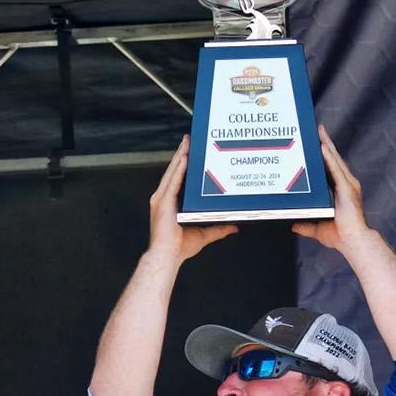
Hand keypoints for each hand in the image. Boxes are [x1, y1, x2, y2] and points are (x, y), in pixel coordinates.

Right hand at [148, 138, 236, 263]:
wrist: (168, 256)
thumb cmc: (179, 247)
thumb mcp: (205, 234)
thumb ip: (219, 228)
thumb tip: (233, 227)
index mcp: (171, 203)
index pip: (178, 178)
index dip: (183, 164)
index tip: (190, 152)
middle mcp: (164, 198)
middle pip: (174, 171)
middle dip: (181, 154)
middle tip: (188, 140)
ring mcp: (162, 199)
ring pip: (172, 172)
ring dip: (180, 156)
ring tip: (187, 143)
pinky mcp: (163, 201)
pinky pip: (172, 181)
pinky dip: (178, 169)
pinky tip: (184, 158)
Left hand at [291, 127, 372, 253]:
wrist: (353, 241)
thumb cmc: (341, 236)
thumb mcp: (317, 228)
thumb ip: (305, 225)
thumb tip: (294, 226)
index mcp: (340, 190)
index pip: (329, 168)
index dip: (323, 156)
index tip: (316, 143)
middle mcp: (345, 184)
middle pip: (333, 159)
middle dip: (325, 143)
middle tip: (317, 129)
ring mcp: (347, 184)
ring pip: (335, 159)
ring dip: (326, 145)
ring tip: (319, 131)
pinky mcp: (347, 188)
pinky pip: (336, 169)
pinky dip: (329, 158)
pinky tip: (323, 147)